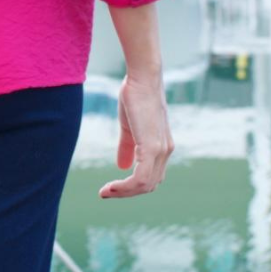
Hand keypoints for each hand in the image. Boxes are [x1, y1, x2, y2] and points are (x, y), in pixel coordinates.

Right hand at [99, 72, 173, 198]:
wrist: (142, 78)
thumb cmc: (136, 97)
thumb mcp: (130, 127)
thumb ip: (127, 148)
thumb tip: (122, 167)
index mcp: (162, 147)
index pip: (151, 178)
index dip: (132, 187)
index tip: (111, 188)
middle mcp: (165, 151)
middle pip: (149, 185)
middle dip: (126, 193)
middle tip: (105, 193)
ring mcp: (160, 150)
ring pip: (144, 185)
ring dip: (123, 192)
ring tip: (105, 192)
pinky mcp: (152, 147)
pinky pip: (140, 178)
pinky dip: (124, 187)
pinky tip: (110, 187)